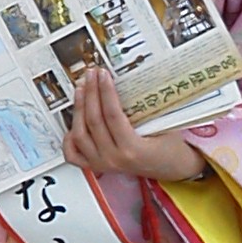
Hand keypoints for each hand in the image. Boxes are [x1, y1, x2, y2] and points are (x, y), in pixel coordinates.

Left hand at [62, 62, 203, 180]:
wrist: (172, 167)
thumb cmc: (170, 147)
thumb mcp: (165, 124)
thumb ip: (145, 108)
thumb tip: (127, 80)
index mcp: (132, 150)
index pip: (112, 115)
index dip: (105, 92)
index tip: (103, 75)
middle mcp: (113, 159)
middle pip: (93, 121)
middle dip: (91, 93)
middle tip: (91, 76)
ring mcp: (101, 164)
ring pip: (79, 134)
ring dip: (78, 109)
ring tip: (81, 89)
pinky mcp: (95, 166)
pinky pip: (73, 153)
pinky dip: (69, 136)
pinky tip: (73, 120)